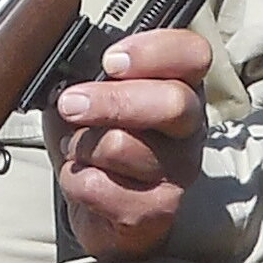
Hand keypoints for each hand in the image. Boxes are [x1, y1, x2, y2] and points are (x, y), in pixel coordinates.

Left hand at [54, 24, 211, 262]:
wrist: (98, 207)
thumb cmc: (96, 140)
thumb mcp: (89, 94)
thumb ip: (89, 74)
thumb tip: (68, 74)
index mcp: (181, 85)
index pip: (193, 54)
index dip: (152, 52)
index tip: (110, 61)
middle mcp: (190, 127)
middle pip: (171, 102)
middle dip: (110, 100)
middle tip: (71, 104)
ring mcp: (179, 171)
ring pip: (123, 145)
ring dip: (82, 145)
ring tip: (77, 150)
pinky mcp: (158, 210)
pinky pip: (102, 187)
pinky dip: (75, 181)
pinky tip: (82, 179)